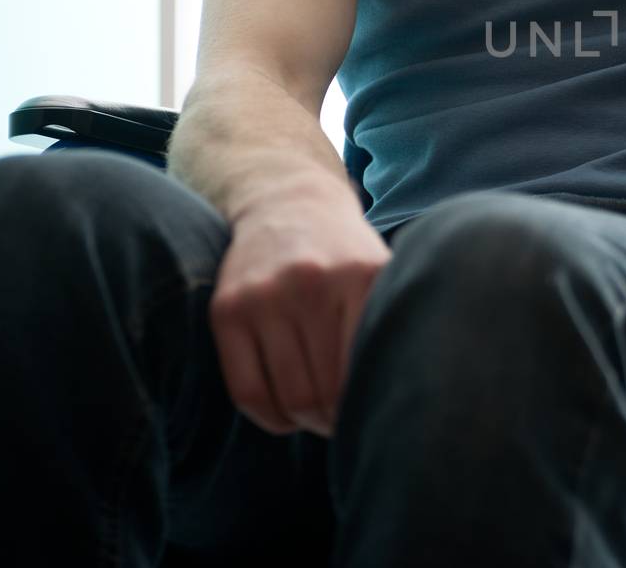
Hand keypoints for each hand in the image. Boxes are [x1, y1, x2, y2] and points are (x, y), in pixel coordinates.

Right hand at [209, 197, 392, 437]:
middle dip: (337, 420)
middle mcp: (310, 283)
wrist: (286, 201)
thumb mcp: (379, 273)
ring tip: (319, 418)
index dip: (370, 405)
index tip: (373, 412)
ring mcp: (263, 296)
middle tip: (345, 422)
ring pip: (288, 398)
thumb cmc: (344, 254)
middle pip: (327, 391)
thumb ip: (388, 324)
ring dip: (307, 423)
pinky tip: (287, 415)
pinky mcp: (227, 310)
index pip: (366, 370)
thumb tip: (398, 399)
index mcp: (360, 275)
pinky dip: (270, 419)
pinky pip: (247, 392)